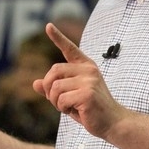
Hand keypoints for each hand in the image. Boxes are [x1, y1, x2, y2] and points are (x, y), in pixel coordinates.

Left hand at [35, 23, 126, 137]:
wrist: (113, 123)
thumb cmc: (92, 110)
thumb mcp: (71, 97)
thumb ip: (54, 89)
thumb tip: (34, 83)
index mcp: (86, 67)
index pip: (70, 49)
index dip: (58, 37)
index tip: (48, 26)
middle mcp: (88, 70)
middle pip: (53, 71)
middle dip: (48, 88)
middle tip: (57, 101)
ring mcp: (89, 81)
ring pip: (55, 87)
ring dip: (56, 102)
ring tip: (69, 107)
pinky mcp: (87, 93)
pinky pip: (61, 99)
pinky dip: (63, 108)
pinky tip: (76, 111)